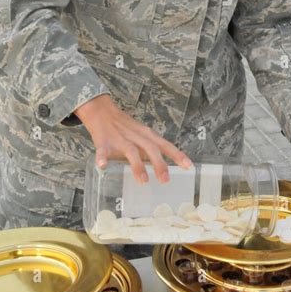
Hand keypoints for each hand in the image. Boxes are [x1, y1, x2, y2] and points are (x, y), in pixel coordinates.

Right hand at [74, 94, 193, 183]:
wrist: (101, 110)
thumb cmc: (124, 126)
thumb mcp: (141, 134)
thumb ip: (150, 149)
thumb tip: (163, 168)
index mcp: (146, 135)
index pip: (165, 145)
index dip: (177, 155)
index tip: (189, 166)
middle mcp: (136, 136)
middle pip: (150, 148)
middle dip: (159, 164)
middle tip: (165, 180)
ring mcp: (120, 138)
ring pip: (131, 151)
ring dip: (138, 165)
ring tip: (143, 180)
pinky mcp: (103, 141)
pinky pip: (103, 150)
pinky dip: (103, 158)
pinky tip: (103, 166)